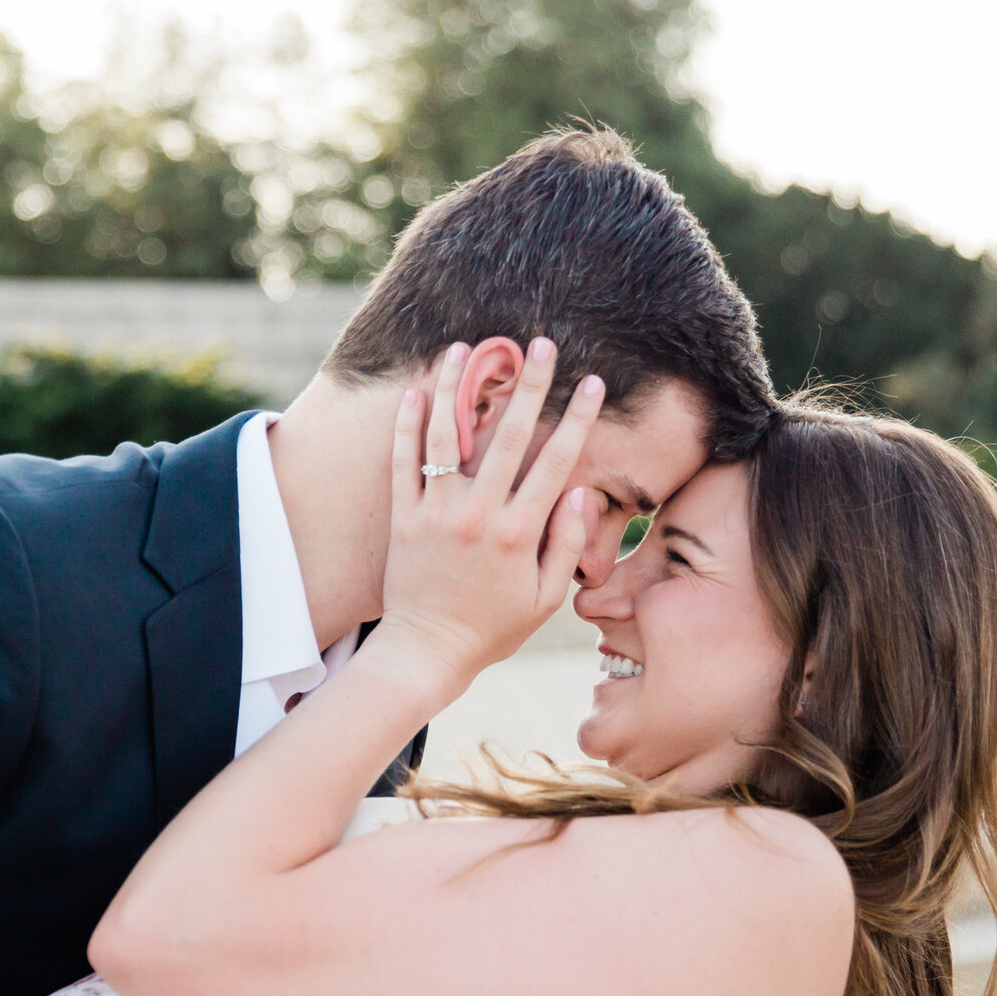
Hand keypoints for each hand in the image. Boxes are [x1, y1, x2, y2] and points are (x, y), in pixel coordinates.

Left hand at [375, 338, 604, 688]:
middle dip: (529, 385)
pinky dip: (407, 425)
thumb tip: (580, 494)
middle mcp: (477, 515)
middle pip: (509, 436)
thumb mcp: (545, 599)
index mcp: (518, 534)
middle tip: (540, 343)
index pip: (557, 463)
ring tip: (466, 348)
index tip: (593, 381)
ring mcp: (437, 513)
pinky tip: (416, 391)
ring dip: (458, 387)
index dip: (579, 418)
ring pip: (448, 437)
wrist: (426, 652)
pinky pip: (403, 462)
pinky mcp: (403, 517)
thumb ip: (565, 545)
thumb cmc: (492, 629)